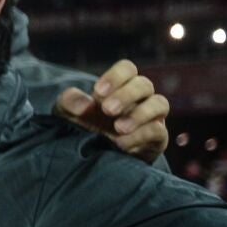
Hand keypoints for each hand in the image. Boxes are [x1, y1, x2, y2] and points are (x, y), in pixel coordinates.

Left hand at [53, 59, 168, 162]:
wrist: (92, 158)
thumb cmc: (82, 127)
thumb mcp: (67, 114)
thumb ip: (69, 103)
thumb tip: (84, 104)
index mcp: (119, 87)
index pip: (127, 69)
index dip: (115, 76)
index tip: (98, 91)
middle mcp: (139, 98)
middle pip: (144, 84)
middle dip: (126, 95)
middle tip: (107, 110)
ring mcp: (151, 117)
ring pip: (160, 103)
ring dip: (140, 114)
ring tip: (119, 128)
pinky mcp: (157, 139)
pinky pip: (159, 131)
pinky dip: (141, 135)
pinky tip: (121, 144)